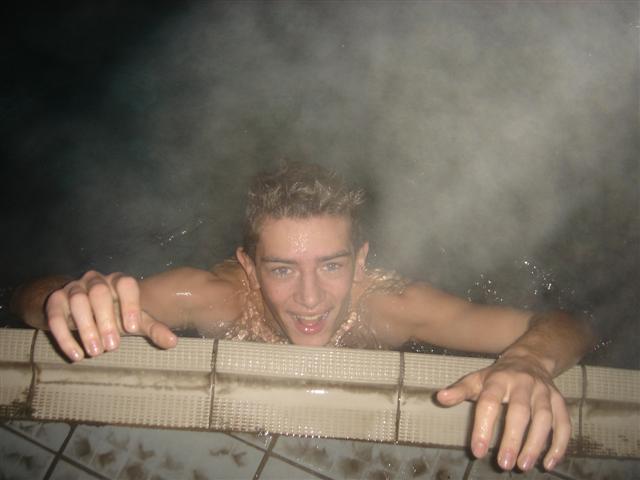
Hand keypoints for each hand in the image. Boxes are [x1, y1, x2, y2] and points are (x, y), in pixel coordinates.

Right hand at [45, 270, 176, 360]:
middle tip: (113, 347)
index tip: (132, 328)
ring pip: (78, 302)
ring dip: (87, 328)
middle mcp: (96, 280)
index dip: (130, 304)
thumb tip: (173, 342)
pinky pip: (56, 316)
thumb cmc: (112, 315)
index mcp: (118, 281)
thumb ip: (153, 328)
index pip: (126, 284)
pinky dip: (65, 337)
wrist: (76, 310)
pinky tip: (76, 356)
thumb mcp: (133, 321)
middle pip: (100, 293)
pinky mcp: (55, 300)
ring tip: (95, 352)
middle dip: (106, 320)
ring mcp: (74, 288)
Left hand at [436, 355, 569, 471]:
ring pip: (544, 418)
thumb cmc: (497, 376)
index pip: (489, 402)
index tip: (478, 452)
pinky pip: (564, 423)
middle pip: (520, 411)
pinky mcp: (560, 402)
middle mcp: (523, 384)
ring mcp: (544, 392)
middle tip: (504, 464)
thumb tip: (440, 397)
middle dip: (512, 439)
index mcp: (499, 379)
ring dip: (536, 444)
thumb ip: (459, 390)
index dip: (483, 427)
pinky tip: (549, 462)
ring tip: (524, 466)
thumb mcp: (476, 379)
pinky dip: (560, 444)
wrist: (530, 360)